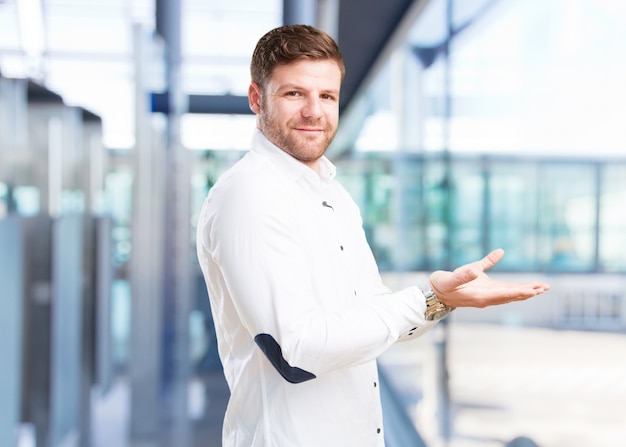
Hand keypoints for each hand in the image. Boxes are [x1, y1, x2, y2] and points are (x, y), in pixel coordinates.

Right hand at [428, 248, 549, 307]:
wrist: (437, 293)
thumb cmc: (443, 285)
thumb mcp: (450, 279)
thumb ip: (464, 274)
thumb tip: (477, 269)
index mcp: (480, 296)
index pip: (504, 294)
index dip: (519, 292)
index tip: (533, 291)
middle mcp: (487, 298)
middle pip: (512, 295)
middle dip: (528, 291)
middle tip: (545, 287)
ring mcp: (487, 294)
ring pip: (511, 294)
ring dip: (526, 290)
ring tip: (542, 287)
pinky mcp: (486, 289)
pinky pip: (505, 289)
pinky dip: (517, 286)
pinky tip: (526, 283)